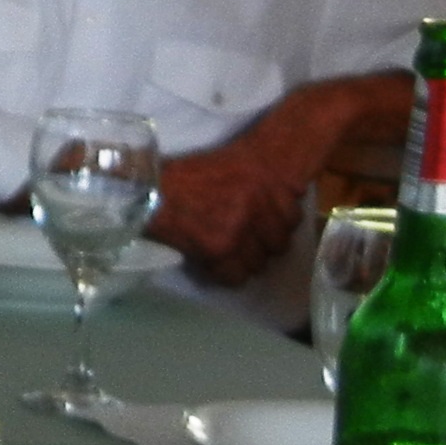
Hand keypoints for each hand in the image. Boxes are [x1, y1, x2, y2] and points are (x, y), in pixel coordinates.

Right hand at [151, 139, 307, 284]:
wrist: (152, 190)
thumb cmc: (187, 177)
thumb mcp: (233, 167)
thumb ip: (259, 189)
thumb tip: (282, 211)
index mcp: (263, 180)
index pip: (293, 217)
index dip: (276, 225)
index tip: (261, 225)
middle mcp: (257, 204)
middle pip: (279, 244)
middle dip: (261, 246)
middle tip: (240, 241)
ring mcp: (240, 228)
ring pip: (259, 264)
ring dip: (243, 262)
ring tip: (224, 251)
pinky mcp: (220, 248)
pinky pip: (236, 277)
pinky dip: (224, 274)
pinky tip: (211, 261)